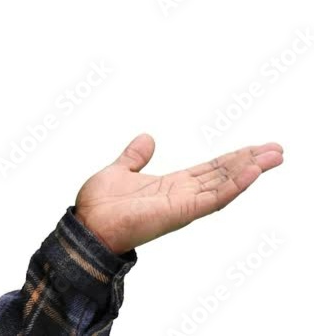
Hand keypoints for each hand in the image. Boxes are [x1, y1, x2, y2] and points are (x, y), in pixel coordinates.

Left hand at [73, 133, 283, 254]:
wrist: (86, 225)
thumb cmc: (100, 205)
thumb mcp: (120, 170)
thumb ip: (135, 156)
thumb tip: (147, 138)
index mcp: (172, 186)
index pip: (210, 170)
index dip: (233, 158)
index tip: (256, 148)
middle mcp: (183, 195)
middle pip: (224, 175)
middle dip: (250, 162)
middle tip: (277, 148)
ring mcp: (184, 205)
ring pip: (225, 185)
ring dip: (250, 170)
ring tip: (274, 155)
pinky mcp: (181, 212)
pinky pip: (213, 198)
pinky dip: (234, 185)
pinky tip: (252, 171)